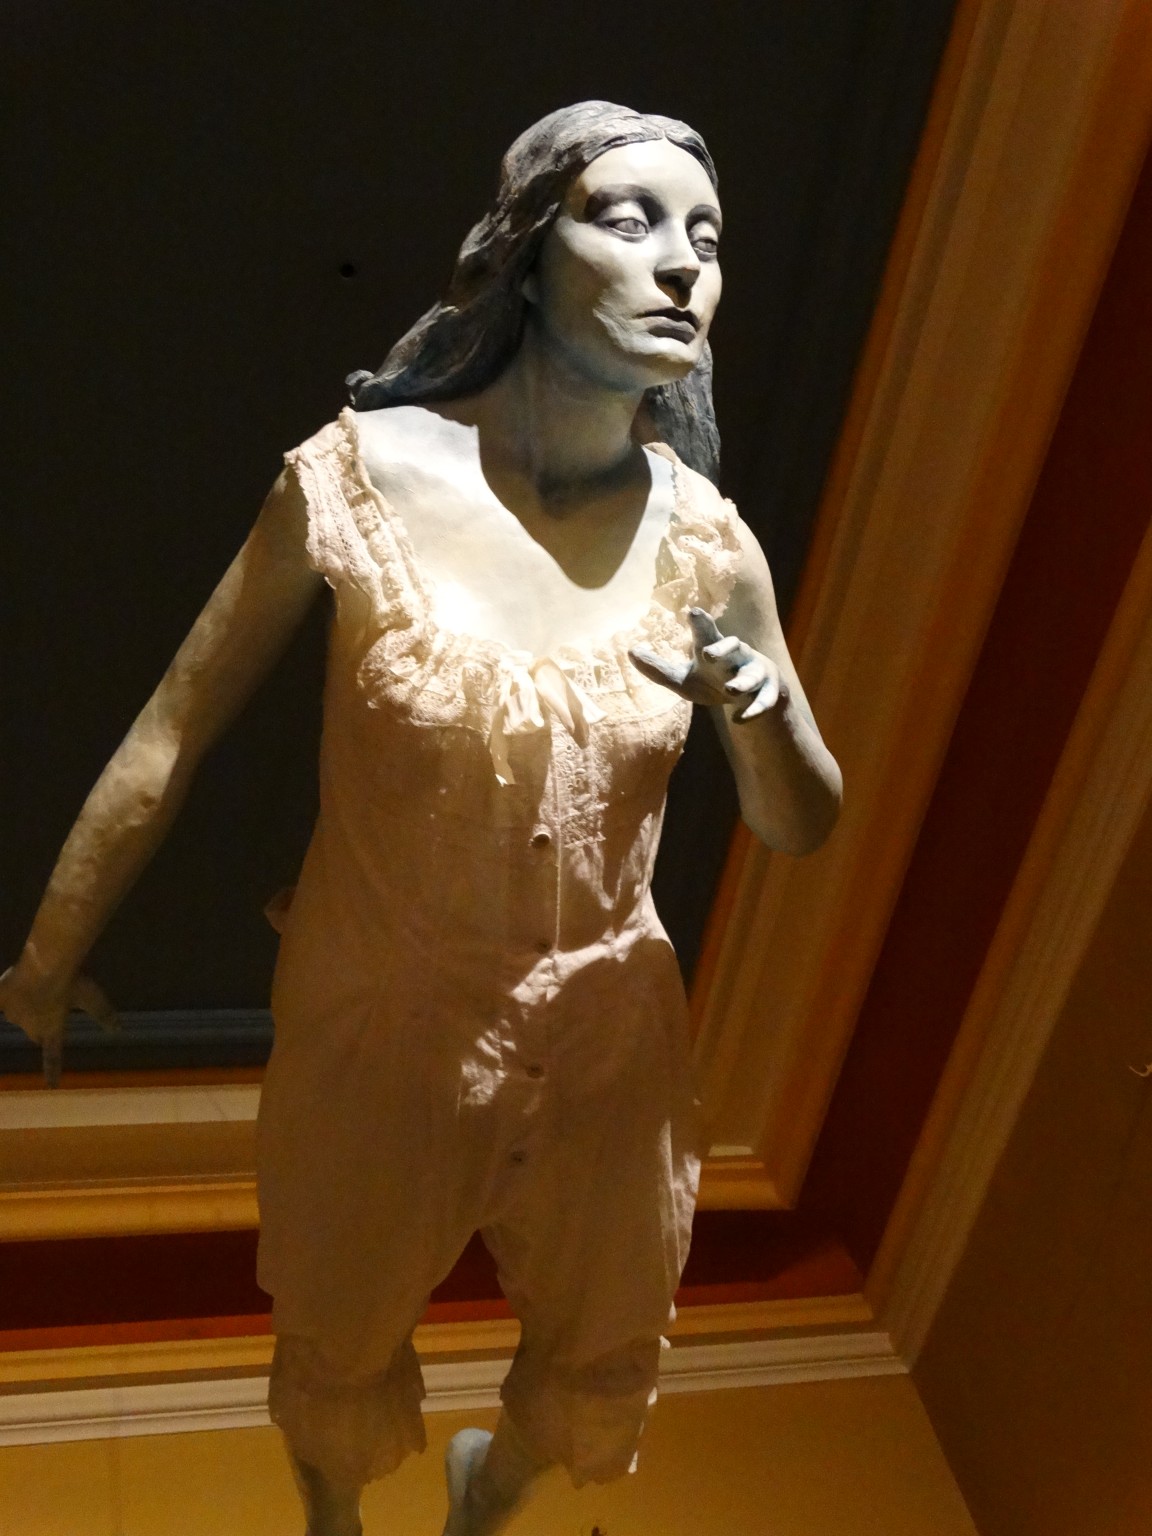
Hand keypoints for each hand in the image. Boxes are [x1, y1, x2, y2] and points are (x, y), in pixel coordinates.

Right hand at [0, 958, 117, 1087]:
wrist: (45, 965)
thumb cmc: (73, 984)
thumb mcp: (94, 998)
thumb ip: (103, 1015)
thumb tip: (118, 1030)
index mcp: (52, 1030)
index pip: (52, 1056)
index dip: (53, 1070)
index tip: (52, 1085)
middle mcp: (31, 1026)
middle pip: (35, 1033)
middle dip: (41, 1027)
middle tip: (50, 1008)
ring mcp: (14, 1012)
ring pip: (17, 1016)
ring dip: (25, 1008)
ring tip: (35, 989)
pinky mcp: (1, 997)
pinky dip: (0, 1001)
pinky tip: (4, 995)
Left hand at [629, 607, 787, 721]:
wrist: (753, 694)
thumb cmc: (712, 680)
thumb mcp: (683, 679)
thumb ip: (658, 669)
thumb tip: (630, 652)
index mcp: (715, 649)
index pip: (707, 633)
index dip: (701, 622)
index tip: (693, 611)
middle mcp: (737, 657)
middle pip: (733, 647)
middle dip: (723, 649)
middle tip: (707, 653)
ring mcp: (755, 674)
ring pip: (752, 675)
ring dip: (742, 682)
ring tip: (730, 689)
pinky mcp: (767, 694)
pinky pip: (763, 701)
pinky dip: (753, 710)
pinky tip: (738, 720)